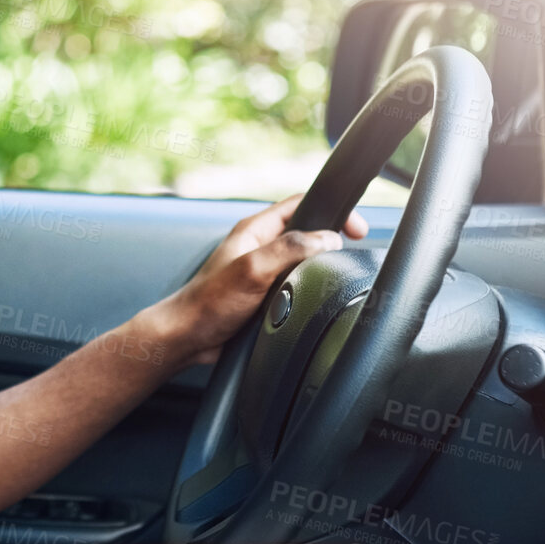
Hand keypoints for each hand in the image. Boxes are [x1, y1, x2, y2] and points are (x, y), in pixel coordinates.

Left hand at [151, 194, 367, 367]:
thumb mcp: (252, 269)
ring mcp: (263, 272)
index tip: (356, 228)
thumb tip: (327, 238)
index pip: (301, 205)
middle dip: (330, 242)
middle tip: (350, 254)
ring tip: (332, 279)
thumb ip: (289, 249)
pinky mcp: (265, 295)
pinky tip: (315, 301)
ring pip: (303, 263)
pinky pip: (296, 286)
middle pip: (306, 234)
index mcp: (255, 230)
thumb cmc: (208, 302)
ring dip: (319, 270)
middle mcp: (260, 247)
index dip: (332, 210)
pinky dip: (308, 291)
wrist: (188, 338)